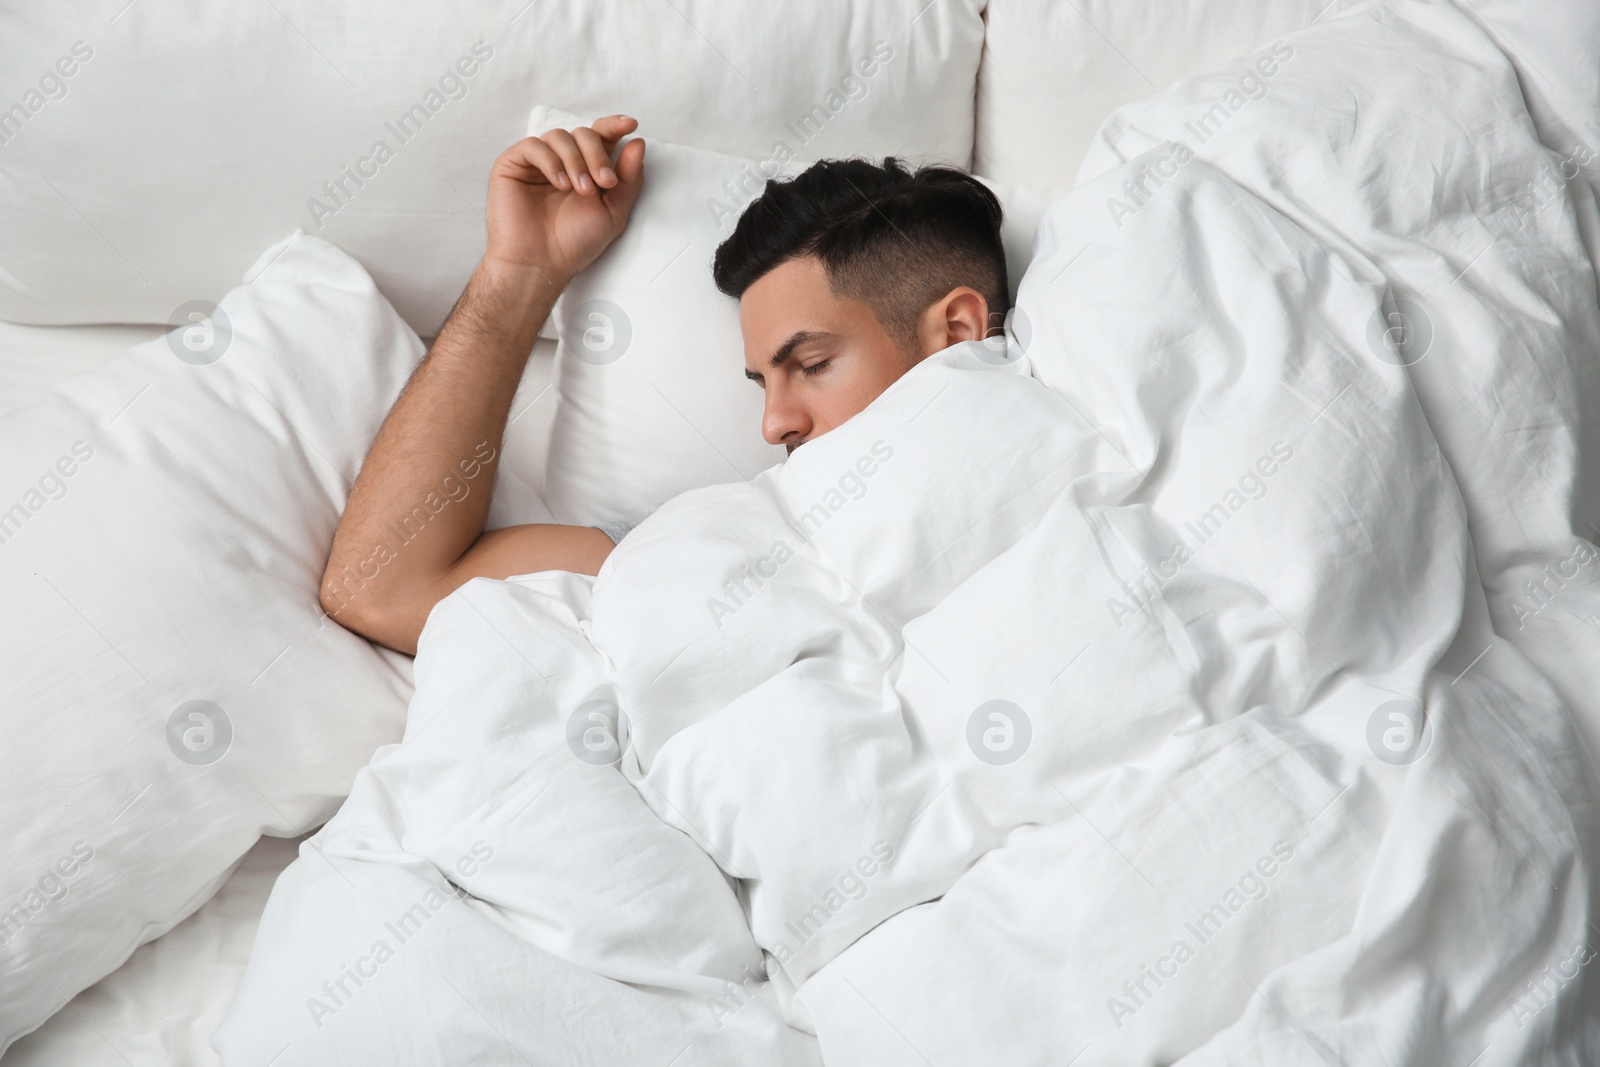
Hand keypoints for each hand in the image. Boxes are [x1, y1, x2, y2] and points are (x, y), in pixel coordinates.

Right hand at [483, 115, 645, 284]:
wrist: (542, 263)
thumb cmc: (575, 242)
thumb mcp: (614, 212)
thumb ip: (628, 178)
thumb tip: (638, 142)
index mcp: (587, 168)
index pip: (601, 136)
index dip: (614, 126)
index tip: (630, 125)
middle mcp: (563, 161)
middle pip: (584, 134)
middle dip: (598, 155)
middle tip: (603, 184)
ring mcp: (538, 162)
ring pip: (560, 136)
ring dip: (575, 161)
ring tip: (579, 190)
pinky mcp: (513, 164)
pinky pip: (533, 146)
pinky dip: (551, 161)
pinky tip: (559, 183)